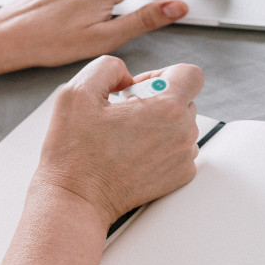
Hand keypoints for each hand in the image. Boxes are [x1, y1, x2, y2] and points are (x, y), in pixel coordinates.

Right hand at [35, 55, 202, 226]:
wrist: (76, 198)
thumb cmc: (74, 151)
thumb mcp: (77, 91)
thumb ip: (108, 67)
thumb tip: (126, 74)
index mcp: (165, 109)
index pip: (190, 73)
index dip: (163, 74)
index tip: (140, 87)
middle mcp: (181, 133)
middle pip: (184, 98)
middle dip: (156, 99)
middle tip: (123, 113)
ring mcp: (182, 158)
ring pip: (182, 124)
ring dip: (158, 123)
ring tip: (124, 134)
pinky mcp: (178, 177)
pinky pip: (178, 148)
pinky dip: (159, 145)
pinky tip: (130, 152)